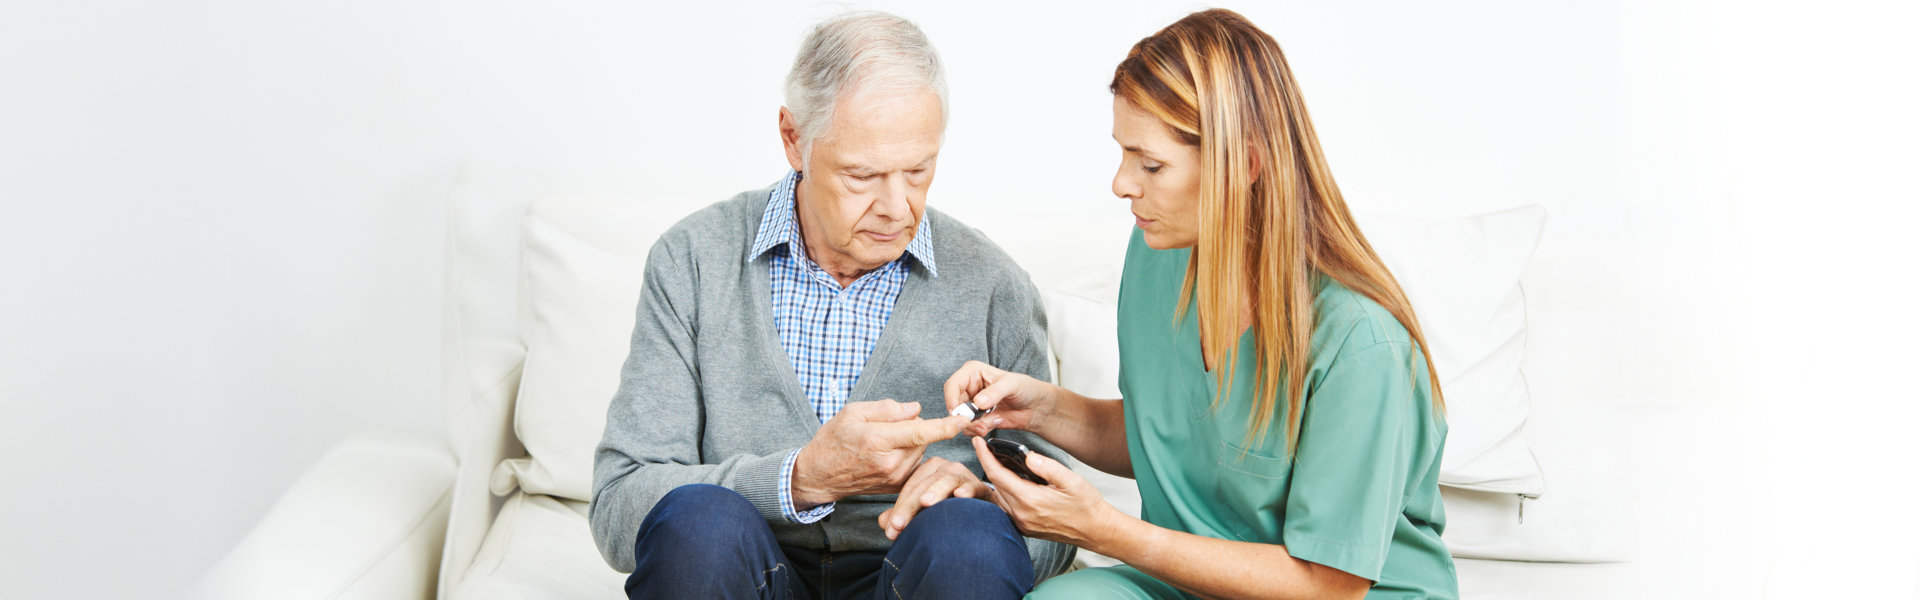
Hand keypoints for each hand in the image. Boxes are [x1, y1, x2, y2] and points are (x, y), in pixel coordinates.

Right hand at [792, 400, 969, 506]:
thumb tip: (915, 409)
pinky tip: (887, 456)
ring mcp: (893, 478)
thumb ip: (887, 409)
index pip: (920, 432)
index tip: (963, 420)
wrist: (819, 475)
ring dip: (911, 444)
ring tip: (883, 444)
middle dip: (913, 428)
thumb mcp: (853, 413)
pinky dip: (908, 457)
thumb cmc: (832, 441)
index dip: (944, 426)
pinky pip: (914, 465)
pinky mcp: (895, 488)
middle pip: (921, 439)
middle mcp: (890, 463)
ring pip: (919, 452)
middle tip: (887, 427)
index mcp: (878, 440)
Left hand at [876, 456, 993, 539]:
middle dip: (911, 507)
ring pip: (947, 480)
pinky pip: (973, 486)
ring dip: (937, 491)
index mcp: (928, 470)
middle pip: (924, 485)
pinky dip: (967, 490)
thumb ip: (902, 515)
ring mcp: (962, 475)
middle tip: (900, 525)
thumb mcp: (921, 512)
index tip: (892, 530)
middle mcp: (944, 468)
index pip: (910, 488)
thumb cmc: (946, 509)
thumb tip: (884, 522)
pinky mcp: (979, 486)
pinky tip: (960, 496)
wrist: (977, 513)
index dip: (899, 509)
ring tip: (926, 502)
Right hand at [944, 360, 1056, 437]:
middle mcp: (969, 388)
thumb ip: (994, 392)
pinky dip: (980, 429)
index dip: (951, 399)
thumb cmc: (1026, 388)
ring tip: (990, 423)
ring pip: (960, 419)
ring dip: (973, 426)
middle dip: (964, 417)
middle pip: (954, 405)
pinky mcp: (978, 419)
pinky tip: (996, 422)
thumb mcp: (1011, 385)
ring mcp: (972, 405)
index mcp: (972, 372)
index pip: (952, 385)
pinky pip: (970, 428)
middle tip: (977, 424)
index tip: (956, 412)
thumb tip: (978, 402)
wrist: (1036, 407)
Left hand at [972, 436, 1117, 547]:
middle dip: (988, 465)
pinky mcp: (1024, 528)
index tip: (977, 442)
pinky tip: (1009, 484)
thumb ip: (1048, 466)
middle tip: (988, 449)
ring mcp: (1021, 523)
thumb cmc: (1085, 505)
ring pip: (997, 498)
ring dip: (995, 480)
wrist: (1095, 530)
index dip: (984, 456)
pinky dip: (1002, 493)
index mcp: (1030, 500)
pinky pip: (1005, 508)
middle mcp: (1021, 514)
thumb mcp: (1071, 480)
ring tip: (997, 463)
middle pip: (993, 485)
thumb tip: (1028, 456)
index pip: (997, 474)